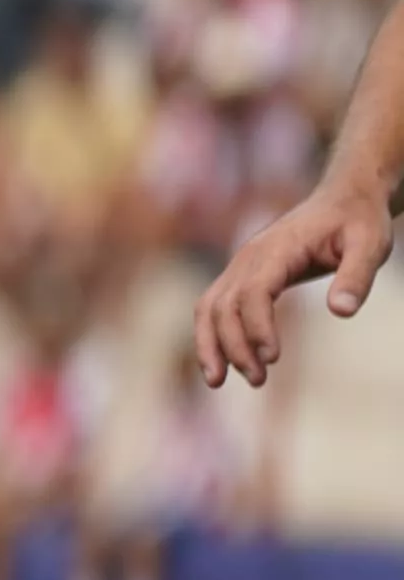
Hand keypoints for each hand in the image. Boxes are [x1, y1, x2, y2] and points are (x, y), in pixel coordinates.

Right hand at [196, 180, 391, 387]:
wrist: (344, 197)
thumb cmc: (359, 221)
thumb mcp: (371, 245)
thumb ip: (357, 276)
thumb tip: (342, 313)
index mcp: (276, 249)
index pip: (253, 292)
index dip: (257, 327)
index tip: (273, 358)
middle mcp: (248, 257)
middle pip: (223, 306)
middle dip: (233, 346)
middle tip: (259, 380)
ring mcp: (240, 265)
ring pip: (208, 308)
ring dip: (211, 345)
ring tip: (221, 382)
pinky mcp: (242, 275)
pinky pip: (214, 307)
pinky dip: (211, 335)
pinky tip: (223, 363)